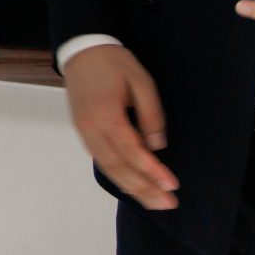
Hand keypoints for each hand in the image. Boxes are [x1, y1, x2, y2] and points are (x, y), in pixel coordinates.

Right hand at [62, 44, 178, 208]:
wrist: (81, 50)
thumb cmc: (114, 63)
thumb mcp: (141, 81)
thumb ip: (151, 115)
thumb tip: (158, 146)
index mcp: (107, 114)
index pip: (131, 151)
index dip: (152, 171)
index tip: (172, 186)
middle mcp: (91, 128)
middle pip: (117, 166)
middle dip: (143, 188)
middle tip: (167, 204)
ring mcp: (83, 131)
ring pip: (106, 167)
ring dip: (130, 187)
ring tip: (152, 202)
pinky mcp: (81, 130)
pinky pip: (99, 159)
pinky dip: (116, 176)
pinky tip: (131, 184)